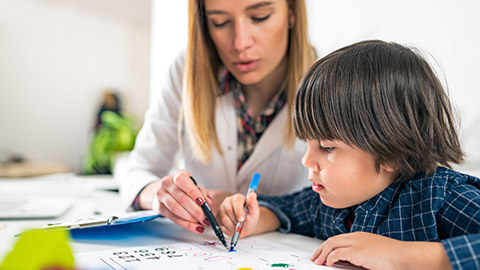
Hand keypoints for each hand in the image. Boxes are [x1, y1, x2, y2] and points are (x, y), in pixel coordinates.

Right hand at [138, 170, 212, 233]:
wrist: (164, 190)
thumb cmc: (182, 187)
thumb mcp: (193, 185)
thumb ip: (202, 193)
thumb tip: (209, 203)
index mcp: (177, 175)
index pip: (183, 182)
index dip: (193, 192)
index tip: (203, 203)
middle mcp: (167, 183)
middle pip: (181, 198)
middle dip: (195, 210)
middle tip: (205, 218)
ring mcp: (160, 195)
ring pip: (175, 209)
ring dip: (190, 219)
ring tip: (200, 223)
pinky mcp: (158, 207)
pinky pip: (172, 217)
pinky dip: (185, 224)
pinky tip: (194, 227)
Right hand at [217, 192, 259, 237]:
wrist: (246, 227)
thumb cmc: (250, 218)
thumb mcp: (254, 211)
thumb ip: (253, 203)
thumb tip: (253, 194)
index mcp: (237, 198)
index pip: (236, 202)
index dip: (239, 211)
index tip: (242, 219)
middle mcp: (228, 202)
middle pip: (228, 210)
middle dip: (236, 220)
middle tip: (242, 224)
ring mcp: (221, 210)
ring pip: (224, 219)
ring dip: (233, 226)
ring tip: (238, 226)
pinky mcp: (218, 218)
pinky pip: (221, 226)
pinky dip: (228, 230)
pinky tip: (233, 228)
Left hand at [311, 232, 451, 269]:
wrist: (406, 256)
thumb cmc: (395, 257)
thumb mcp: (374, 253)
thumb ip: (362, 256)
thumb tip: (352, 263)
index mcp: (361, 236)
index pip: (339, 238)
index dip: (328, 246)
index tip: (323, 253)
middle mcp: (356, 237)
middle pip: (332, 240)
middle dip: (321, 249)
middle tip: (315, 258)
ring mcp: (356, 243)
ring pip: (331, 244)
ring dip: (322, 254)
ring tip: (318, 262)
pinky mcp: (357, 251)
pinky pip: (336, 254)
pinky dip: (329, 258)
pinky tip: (328, 264)